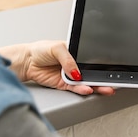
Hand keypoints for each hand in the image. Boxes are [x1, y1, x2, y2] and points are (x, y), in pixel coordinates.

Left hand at [0, 40, 114, 95]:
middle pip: (91, 72)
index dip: (100, 64)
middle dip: (101, 78)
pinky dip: (82, 89)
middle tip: (111, 82)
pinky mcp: (63, 84)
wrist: (26, 61)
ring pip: (85, 82)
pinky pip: (75, 88)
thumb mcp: (56, 48)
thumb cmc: (40, 50)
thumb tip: (76, 71)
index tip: (109, 68)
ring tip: (104, 88)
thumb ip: (68, 59)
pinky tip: (87, 89)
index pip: (91, 58)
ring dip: (95, 86)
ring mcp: (69, 75)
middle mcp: (74, 65)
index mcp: (76, 52)